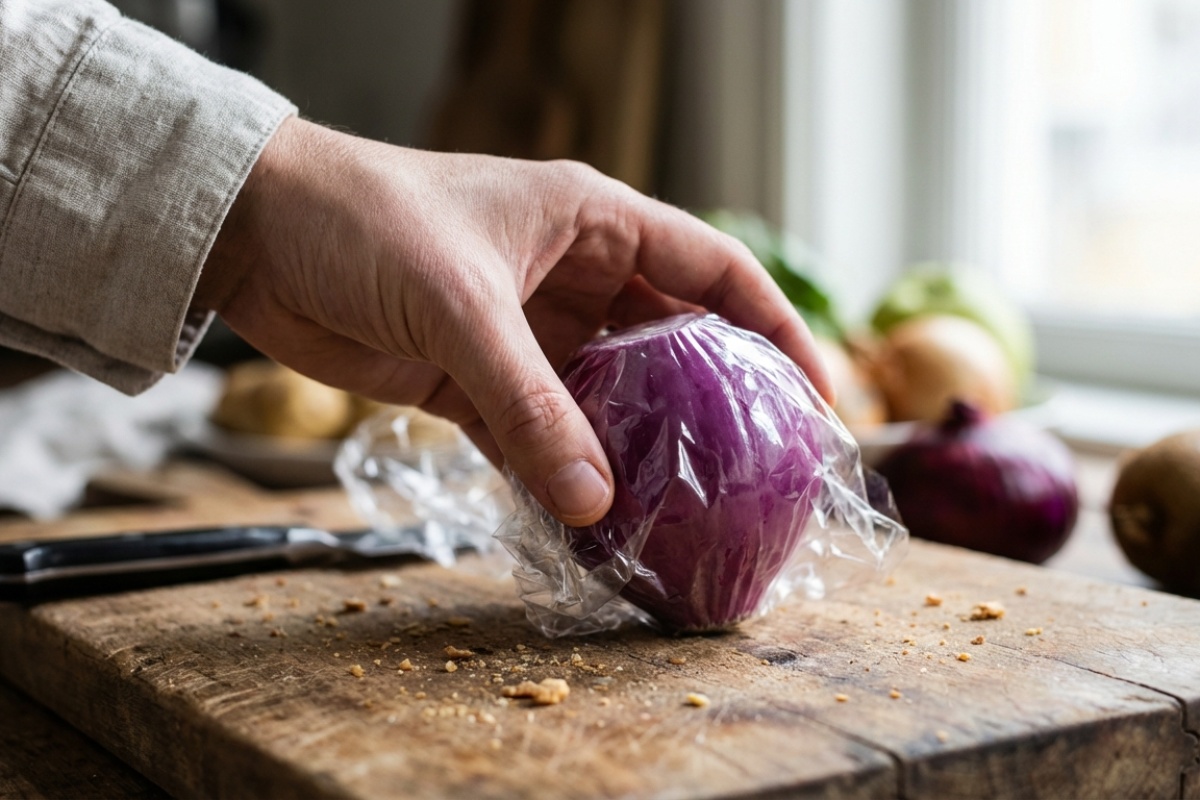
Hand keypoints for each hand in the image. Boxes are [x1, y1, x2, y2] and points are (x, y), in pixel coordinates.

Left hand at [196, 117, 831, 525]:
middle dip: (715, 405)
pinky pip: (537, 433)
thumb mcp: (461, 306)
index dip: (776, 329)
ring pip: (606, 398)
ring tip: (682, 511)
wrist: (252, 232)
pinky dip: (561, 474)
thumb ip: (531, 404)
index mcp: (593, 222)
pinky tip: (589, 519)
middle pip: (671, 344)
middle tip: (758, 474)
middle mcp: (571, 276)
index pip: (715, 271)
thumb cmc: (362, 221)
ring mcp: (526, 332)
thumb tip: (596, 502)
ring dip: (636, 451)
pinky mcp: (474, 378)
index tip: (817, 397)